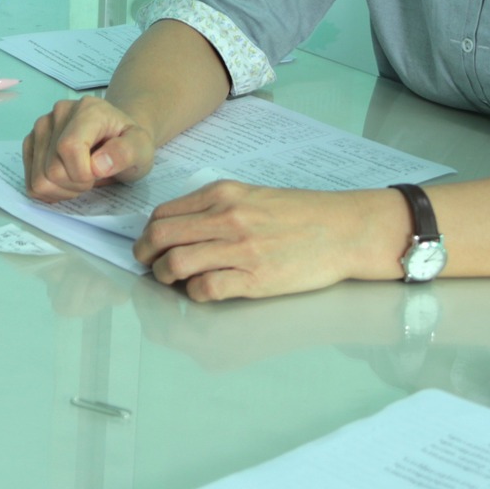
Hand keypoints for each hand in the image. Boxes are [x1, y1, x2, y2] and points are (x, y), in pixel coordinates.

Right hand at [21, 96, 155, 202]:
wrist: (117, 136)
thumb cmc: (129, 143)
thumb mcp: (142, 148)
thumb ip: (125, 153)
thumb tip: (98, 165)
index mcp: (88, 110)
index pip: (68, 148)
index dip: (82, 174)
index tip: (99, 174)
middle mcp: (59, 113)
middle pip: (51, 168)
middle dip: (75, 184)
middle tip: (93, 178)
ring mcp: (41, 126)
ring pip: (38, 178)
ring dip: (62, 189)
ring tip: (80, 179)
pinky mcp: (31, 141)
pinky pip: (30, 180)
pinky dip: (49, 190)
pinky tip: (66, 181)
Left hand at [133, 181, 405, 300]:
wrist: (344, 230)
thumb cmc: (302, 214)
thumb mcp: (252, 195)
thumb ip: (215, 208)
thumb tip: (179, 230)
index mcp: (222, 194)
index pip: (163, 213)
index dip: (148, 233)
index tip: (150, 245)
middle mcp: (226, 218)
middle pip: (160, 236)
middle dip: (145, 255)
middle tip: (149, 266)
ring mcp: (240, 249)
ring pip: (175, 263)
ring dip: (165, 276)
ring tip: (173, 282)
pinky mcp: (255, 279)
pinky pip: (206, 289)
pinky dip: (194, 294)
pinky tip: (202, 292)